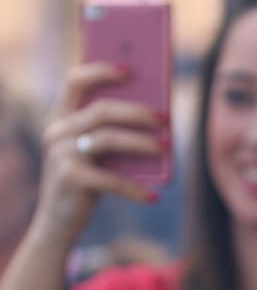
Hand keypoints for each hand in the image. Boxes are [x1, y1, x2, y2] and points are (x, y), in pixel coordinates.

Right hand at [32, 63, 162, 249]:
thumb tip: (160, 114)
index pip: (76, 80)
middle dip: (138, 112)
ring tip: (167, 148)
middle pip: (102, 110)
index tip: (130, 69)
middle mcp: (56, 131)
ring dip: (143, 143)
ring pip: (108, 139)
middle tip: (165, 118)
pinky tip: (153, 196)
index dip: (102, 71)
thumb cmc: (88, 180)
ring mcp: (59, 154)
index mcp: (61, 117)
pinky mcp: (69, 179)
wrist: (58, 221)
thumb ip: (114, 131)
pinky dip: (134, 188)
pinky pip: (110, 179)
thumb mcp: (97, 152)